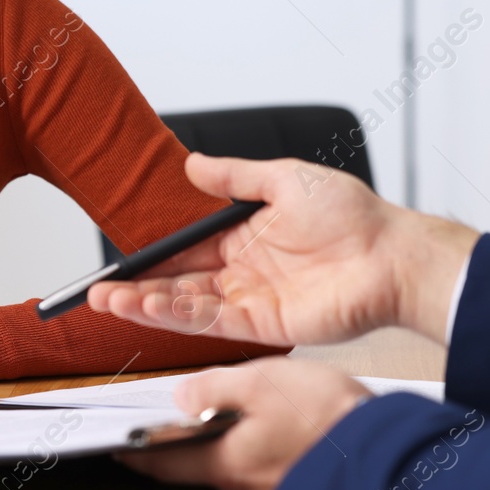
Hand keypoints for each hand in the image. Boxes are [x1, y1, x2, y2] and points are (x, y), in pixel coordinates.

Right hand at [87, 153, 477, 347]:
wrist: (392, 254)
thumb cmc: (352, 215)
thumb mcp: (284, 179)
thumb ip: (234, 177)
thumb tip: (192, 164)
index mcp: (244, 238)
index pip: (185, 253)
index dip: (150, 260)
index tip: (118, 264)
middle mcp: (243, 273)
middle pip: (177, 286)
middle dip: (135, 291)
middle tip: (97, 293)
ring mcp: (252, 301)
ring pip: (187, 307)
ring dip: (147, 306)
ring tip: (110, 302)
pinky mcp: (264, 325)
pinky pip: (212, 322)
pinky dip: (178, 317)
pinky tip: (149, 308)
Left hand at [119, 358, 368, 489]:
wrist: (390, 461)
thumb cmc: (328, 421)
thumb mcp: (262, 382)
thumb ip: (213, 387)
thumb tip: (180, 396)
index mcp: (224, 462)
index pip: (162, 463)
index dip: (135, 452)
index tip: (116, 445)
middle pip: (203, 464)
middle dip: (198, 438)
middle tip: (200, 408)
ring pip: (240, 467)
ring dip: (239, 442)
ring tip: (256, 409)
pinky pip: (271, 473)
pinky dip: (269, 452)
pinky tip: (288, 429)